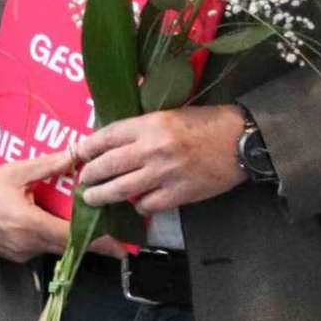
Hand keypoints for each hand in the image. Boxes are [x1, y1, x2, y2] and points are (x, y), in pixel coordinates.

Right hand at [0, 152, 125, 263]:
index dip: (98, 241)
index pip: (72, 236)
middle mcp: (29, 244)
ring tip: (85, 222)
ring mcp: (23, 253)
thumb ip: (47, 165)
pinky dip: (51, 237)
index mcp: (30, 224)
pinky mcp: (17, 255)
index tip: (121, 246)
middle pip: (69, 245)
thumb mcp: (14, 172)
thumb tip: (76, 153)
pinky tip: (52, 222)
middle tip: (114, 233)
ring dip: (70, 236)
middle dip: (91, 239)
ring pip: (56, 247)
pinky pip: (42, 248)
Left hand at [77, 104, 247, 214]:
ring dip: (102, 195)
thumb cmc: (207, 123)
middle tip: (83, 180)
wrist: (241, 141)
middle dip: (89, 175)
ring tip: (93, 198)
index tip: (78, 154)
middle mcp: (151, 149)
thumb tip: (115, 142)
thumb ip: (142, 128)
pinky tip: (137, 204)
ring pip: (121, 189)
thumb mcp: (169, 114)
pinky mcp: (179, 194)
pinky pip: (148, 205)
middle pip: (107, 166)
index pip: (106, 137)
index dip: (87, 148)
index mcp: (148, 125)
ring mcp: (164, 174)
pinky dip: (139, 206)